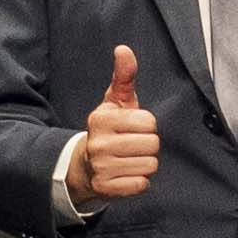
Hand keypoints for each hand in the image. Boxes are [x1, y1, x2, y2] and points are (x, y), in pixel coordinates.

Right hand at [66, 45, 160, 208]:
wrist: (85, 166)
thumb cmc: (108, 129)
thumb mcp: (115, 102)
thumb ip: (124, 77)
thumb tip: (124, 49)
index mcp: (101, 119)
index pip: (149, 123)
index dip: (147, 125)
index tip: (133, 128)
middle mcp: (98, 143)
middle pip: (152, 144)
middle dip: (148, 145)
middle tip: (133, 146)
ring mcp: (101, 167)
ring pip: (149, 165)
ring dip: (145, 164)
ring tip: (129, 160)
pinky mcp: (106, 188)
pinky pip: (141, 184)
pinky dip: (139, 181)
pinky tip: (126, 174)